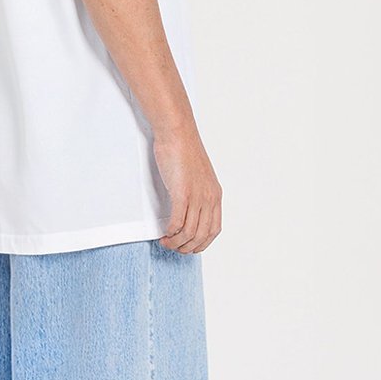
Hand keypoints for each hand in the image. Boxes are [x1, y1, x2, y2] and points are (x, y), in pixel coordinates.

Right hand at [153, 128, 221, 253]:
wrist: (178, 132)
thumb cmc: (184, 148)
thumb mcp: (198, 175)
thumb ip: (198, 192)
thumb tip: (189, 208)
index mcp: (215, 194)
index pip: (214, 230)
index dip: (202, 243)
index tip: (190, 246)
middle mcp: (209, 198)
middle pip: (202, 235)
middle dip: (187, 247)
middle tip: (175, 247)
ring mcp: (196, 196)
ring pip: (189, 233)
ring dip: (177, 242)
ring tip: (167, 241)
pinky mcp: (182, 193)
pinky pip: (178, 222)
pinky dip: (171, 232)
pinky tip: (165, 232)